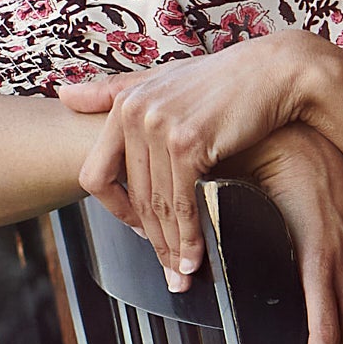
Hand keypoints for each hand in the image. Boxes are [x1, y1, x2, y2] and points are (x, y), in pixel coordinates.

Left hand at [62, 30, 338, 288]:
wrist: (279, 71)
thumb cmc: (229, 78)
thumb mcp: (165, 78)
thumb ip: (114, 90)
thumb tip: (63, 96)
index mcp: (125, 102)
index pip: (96, 173)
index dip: (114, 210)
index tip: (139, 229)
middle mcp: (135, 113)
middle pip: (132, 196)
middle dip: (150, 240)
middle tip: (166, 268)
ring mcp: (159, 128)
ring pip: (157, 206)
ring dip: (170, 246)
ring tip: (182, 272)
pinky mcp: (188, 143)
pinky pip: (182, 204)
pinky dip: (189, 236)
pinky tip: (196, 255)